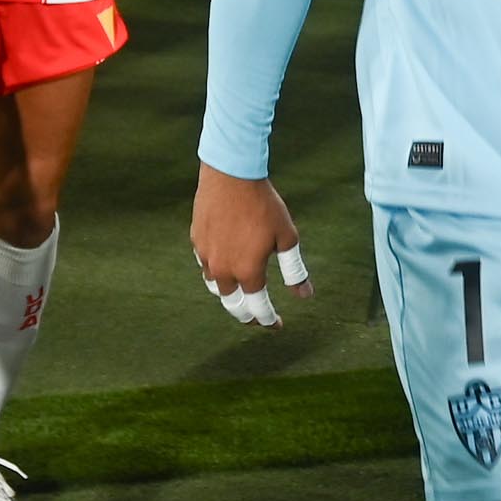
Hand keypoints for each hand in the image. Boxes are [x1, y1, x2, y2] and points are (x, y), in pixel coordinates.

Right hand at [191, 163, 311, 323]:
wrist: (231, 175)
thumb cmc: (264, 205)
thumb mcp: (287, 237)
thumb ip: (294, 270)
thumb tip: (305, 295)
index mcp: (248, 272)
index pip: (258, 308)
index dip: (268, 320)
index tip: (277, 325)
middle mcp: (223, 269)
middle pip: (233, 304)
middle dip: (246, 314)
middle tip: (257, 317)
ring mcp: (205, 256)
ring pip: (216, 286)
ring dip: (229, 294)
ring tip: (241, 293)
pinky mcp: (196, 240)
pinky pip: (205, 263)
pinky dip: (217, 270)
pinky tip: (225, 264)